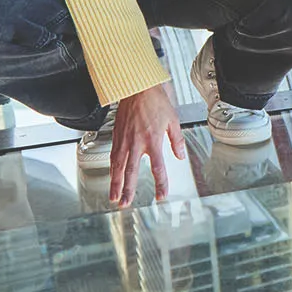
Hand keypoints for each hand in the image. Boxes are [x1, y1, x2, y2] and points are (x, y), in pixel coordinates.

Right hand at [108, 82, 186, 206]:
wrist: (136, 87)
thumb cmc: (155, 101)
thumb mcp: (173, 120)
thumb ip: (177, 141)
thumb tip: (180, 156)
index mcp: (153, 140)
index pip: (158, 168)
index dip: (160, 184)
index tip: (160, 196)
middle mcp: (136, 143)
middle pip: (131, 172)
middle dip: (128, 190)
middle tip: (125, 204)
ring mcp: (124, 140)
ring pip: (118, 166)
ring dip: (115, 183)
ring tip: (114, 197)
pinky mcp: (116, 135)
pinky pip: (112, 155)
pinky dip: (111, 168)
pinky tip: (112, 176)